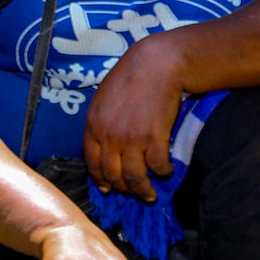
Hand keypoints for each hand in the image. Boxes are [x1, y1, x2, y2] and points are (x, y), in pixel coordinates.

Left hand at [84, 37, 184, 202]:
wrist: (157, 65)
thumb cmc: (132, 76)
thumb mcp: (104, 97)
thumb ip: (101, 122)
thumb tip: (105, 143)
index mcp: (94, 125)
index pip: (92, 162)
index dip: (100, 179)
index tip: (107, 188)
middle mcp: (110, 136)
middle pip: (113, 175)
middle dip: (123, 189)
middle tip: (133, 193)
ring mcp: (132, 139)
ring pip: (134, 178)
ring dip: (143, 191)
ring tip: (149, 195)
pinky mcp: (154, 138)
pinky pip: (157, 166)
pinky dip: (163, 172)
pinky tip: (166, 170)